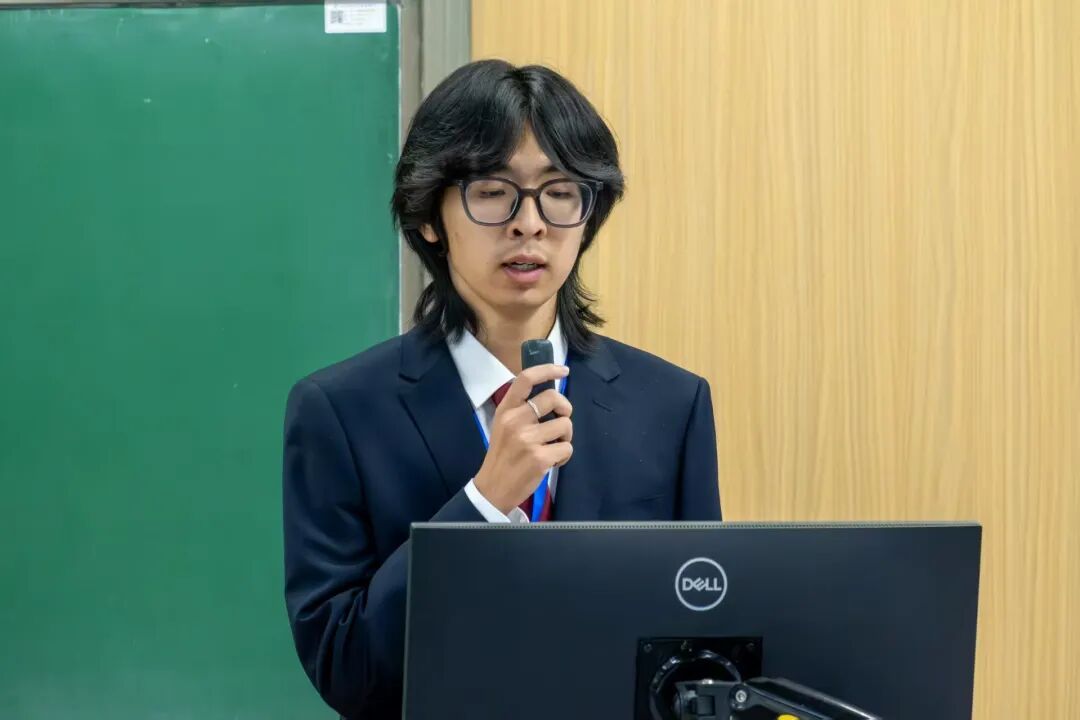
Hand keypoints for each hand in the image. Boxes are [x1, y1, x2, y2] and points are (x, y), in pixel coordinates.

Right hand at [473, 363, 572, 514]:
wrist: (493, 488)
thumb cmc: (502, 455)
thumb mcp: (503, 425)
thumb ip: (522, 409)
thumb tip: (552, 395)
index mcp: (506, 409)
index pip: (526, 379)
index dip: (548, 369)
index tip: (563, 370)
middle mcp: (516, 420)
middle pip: (554, 398)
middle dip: (565, 408)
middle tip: (561, 419)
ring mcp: (528, 439)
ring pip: (565, 425)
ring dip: (565, 437)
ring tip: (552, 447)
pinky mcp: (540, 458)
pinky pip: (567, 448)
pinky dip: (564, 456)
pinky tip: (551, 462)